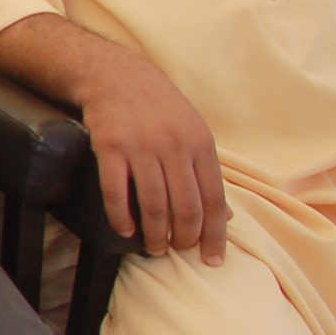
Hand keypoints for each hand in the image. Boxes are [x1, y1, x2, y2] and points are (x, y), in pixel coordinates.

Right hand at [79, 52, 227, 262]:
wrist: (115, 75)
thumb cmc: (158, 108)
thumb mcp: (193, 132)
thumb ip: (206, 172)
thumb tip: (225, 217)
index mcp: (200, 144)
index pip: (214, 200)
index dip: (214, 234)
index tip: (211, 259)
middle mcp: (174, 146)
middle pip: (186, 206)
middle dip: (184, 238)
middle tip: (177, 252)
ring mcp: (141, 146)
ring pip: (154, 203)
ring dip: (155, 234)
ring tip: (153, 248)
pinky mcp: (109, 146)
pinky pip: (116, 191)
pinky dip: (121, 217)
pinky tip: (125, 230)